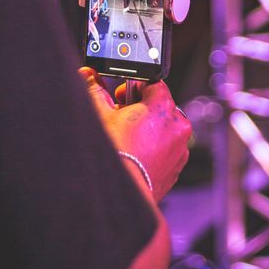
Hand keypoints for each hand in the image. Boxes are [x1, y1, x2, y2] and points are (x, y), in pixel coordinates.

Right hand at [79, 68, 191, 201]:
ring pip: (164, 127)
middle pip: (160, 105)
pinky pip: (168, 147)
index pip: (153, 83)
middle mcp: (177, 124)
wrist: (123, 191)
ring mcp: (180, 147)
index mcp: (163, 106)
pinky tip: (136, 152)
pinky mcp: (177, 165)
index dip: (135, 87)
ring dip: (149, 128)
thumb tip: (89, 76)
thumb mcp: (100, 115)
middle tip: (121, 117)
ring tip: (129, 138)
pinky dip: (155, 146)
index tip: (122, 96)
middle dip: (142, 108)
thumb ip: (96, 90)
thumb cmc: (114, 154)